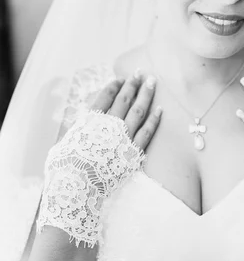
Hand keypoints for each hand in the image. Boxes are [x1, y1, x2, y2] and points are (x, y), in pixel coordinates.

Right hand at [37, 71, 162, 247]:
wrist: (77, 188)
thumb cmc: (65, 169)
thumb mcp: (65, 144)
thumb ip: (76, 131)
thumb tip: (81, 125)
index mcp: (90, 120)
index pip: (104, 96)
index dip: (113, 86)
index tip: (120, 78)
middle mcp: (108, 125)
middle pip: (124, 99)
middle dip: (133, 84)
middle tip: (141, 72)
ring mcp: (123, 137)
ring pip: (138, 110)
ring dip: (146, 94)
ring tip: (153, 81)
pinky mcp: (133, 151)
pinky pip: (148, 131)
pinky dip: (155, 119)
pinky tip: (161, 108)